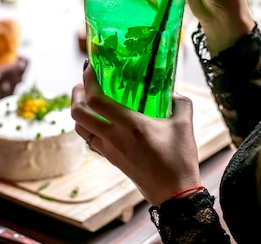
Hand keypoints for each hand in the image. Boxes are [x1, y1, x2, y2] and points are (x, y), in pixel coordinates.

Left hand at [71, 64, 201, 205]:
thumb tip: (172, 89)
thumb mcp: (185, 125)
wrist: (174, 194)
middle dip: (76, 94)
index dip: (88, 80)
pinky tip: (100, 120)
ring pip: (79, 128)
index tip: (90, 66)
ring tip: (88, 99)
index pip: (96, 99)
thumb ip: (179, 102)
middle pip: (78, 113)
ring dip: (78, 110)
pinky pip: (89, 139)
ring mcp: (109, 149)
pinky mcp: (111, 158)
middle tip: (83, 82)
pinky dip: (88, 126)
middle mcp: (114, 137)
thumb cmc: (180, 159)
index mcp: (130, 125)